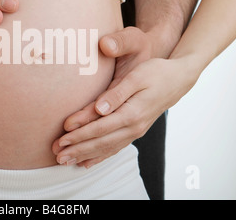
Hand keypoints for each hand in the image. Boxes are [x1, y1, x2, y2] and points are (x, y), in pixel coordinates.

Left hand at [52, 27, 191, 167]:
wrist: (177, 79)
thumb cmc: (156, 73)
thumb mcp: (137, 77)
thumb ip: (117, 93)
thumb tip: (99, 108)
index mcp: (132, 113)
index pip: (100, 127)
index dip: (80, 133)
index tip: (62, 136)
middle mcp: (134, 127)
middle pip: (101, 142)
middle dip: (77, 149)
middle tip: (57, 154)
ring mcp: (135, 131)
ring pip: (107, 148)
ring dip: (85, 155)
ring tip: (66, 161)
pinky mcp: (135, 131)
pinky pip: (115, 148)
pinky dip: (100, 157)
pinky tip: (87, 163)